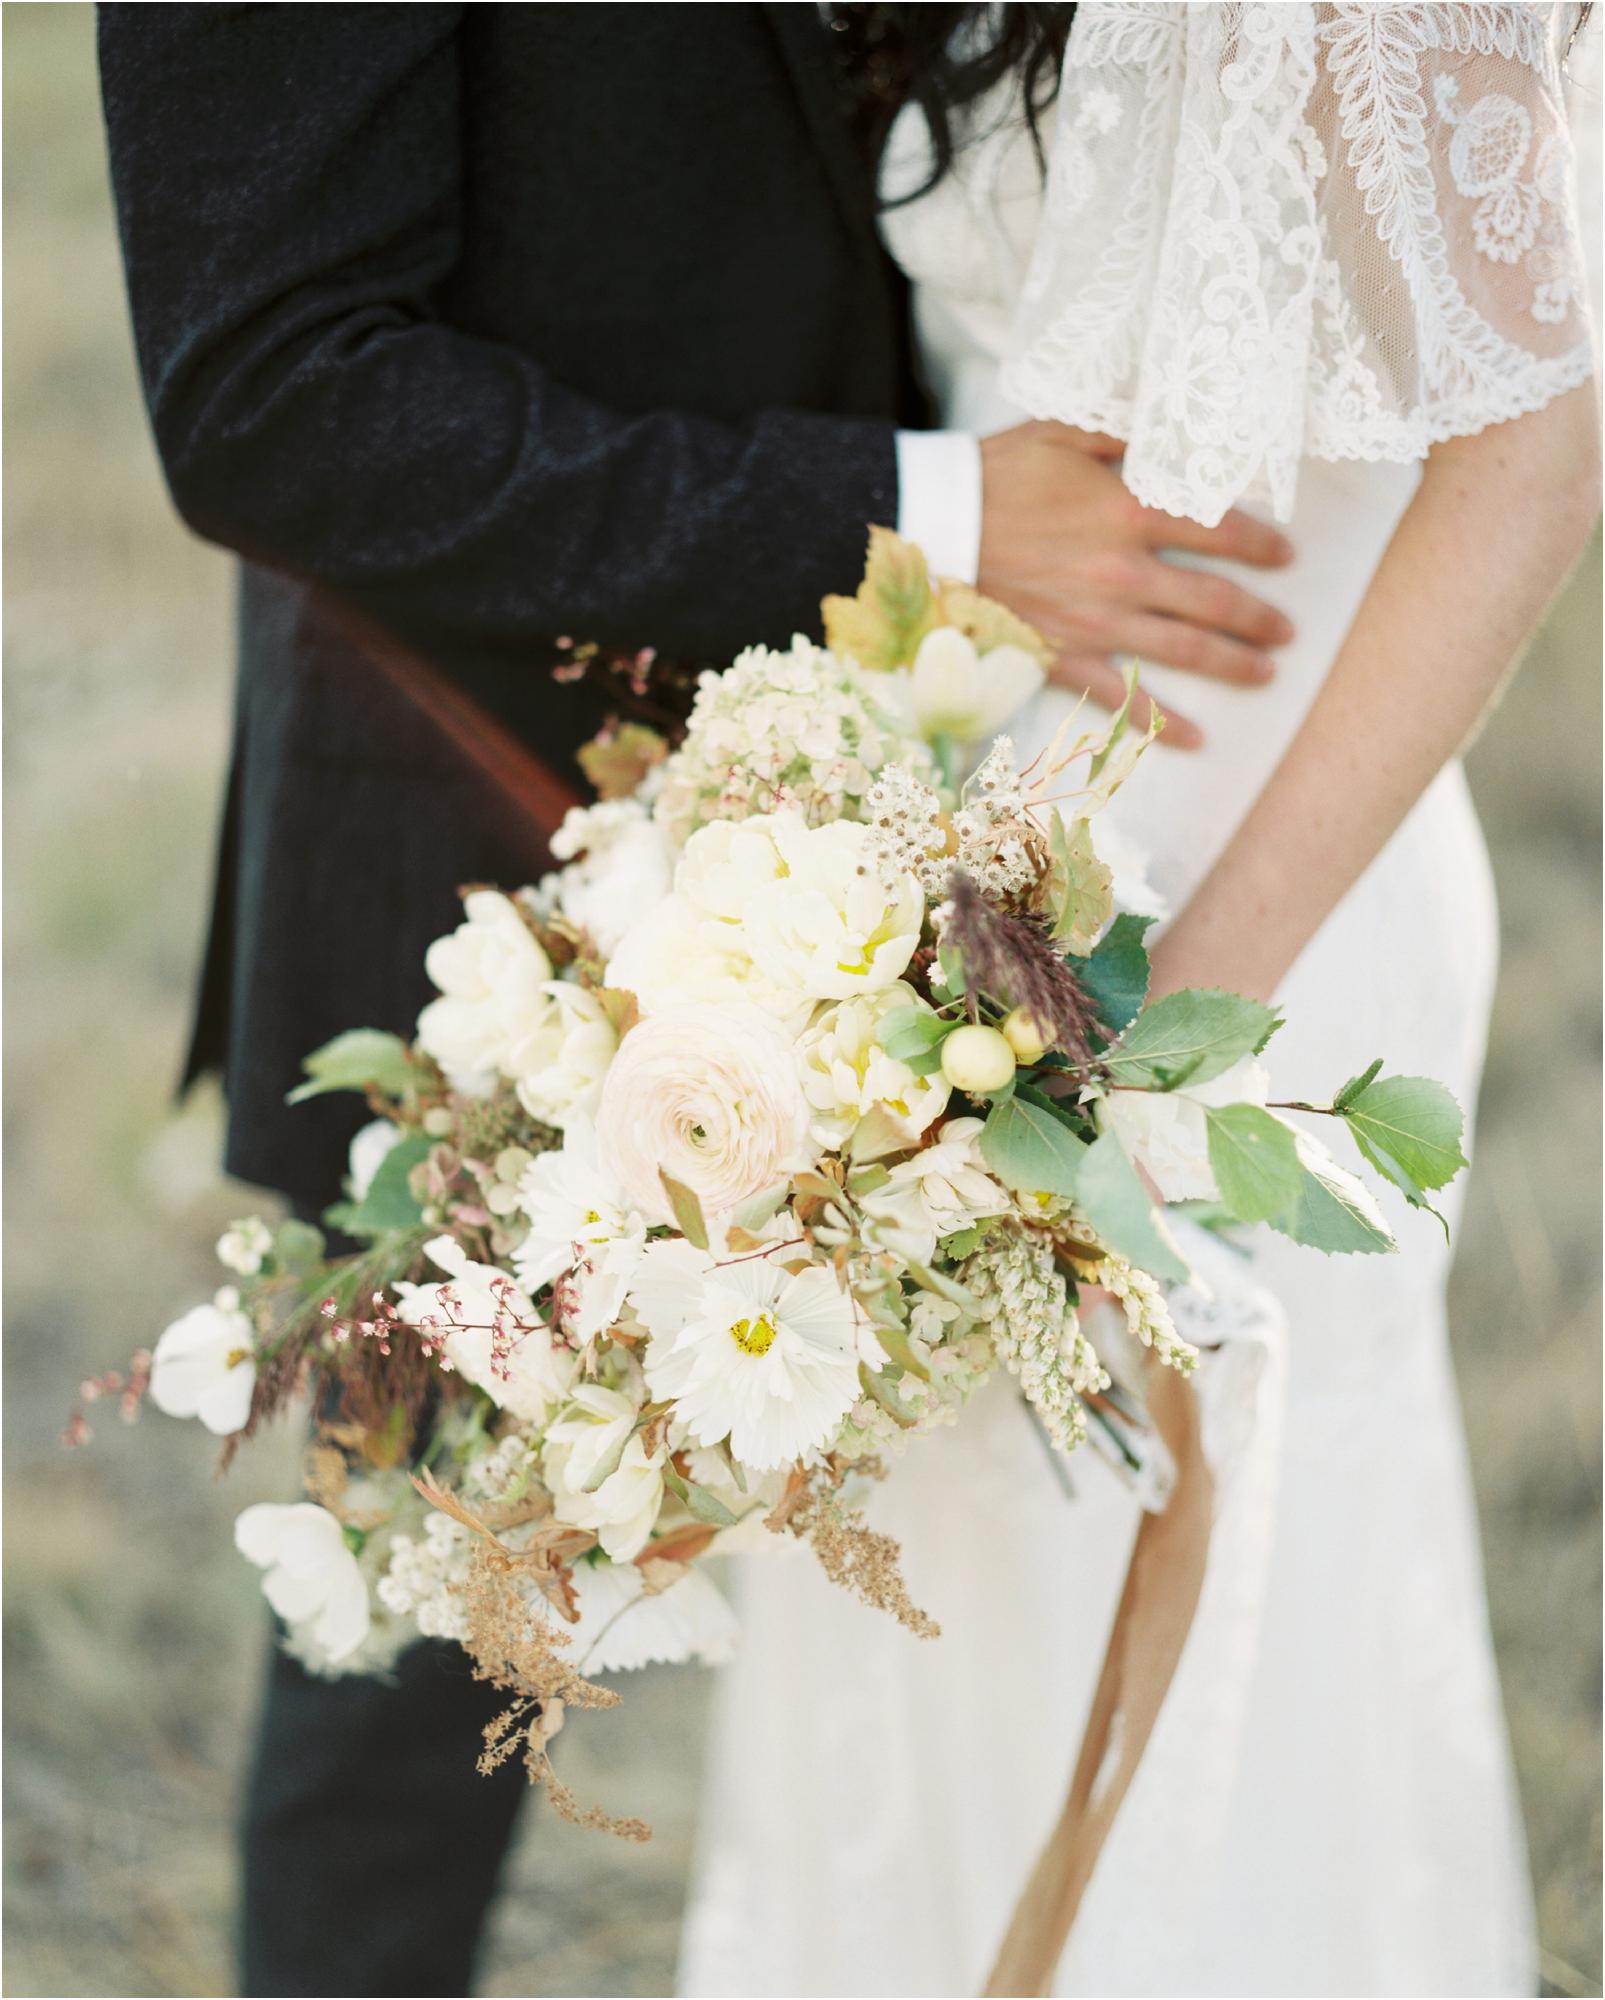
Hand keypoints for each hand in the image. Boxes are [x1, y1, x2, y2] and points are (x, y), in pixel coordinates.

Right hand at [977, 422, 1295, 747]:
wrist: (929, 530)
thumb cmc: (994, 476)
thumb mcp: (1061, 431)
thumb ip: (1125, 432)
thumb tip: (1178, 432)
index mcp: (1129, 511)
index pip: (1220, 530)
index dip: (1262, 545)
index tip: (1285, 556)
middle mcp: (1125, 573)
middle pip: (1215, 602)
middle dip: (1260, 618)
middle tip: (1285, 629)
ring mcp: (1097, 622)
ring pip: (1185, 651)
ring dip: (1234, 666)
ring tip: (1266, 675)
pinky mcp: (1066, 657)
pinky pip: (1124, 697)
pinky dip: (1164, 723)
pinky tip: (1198, 738)